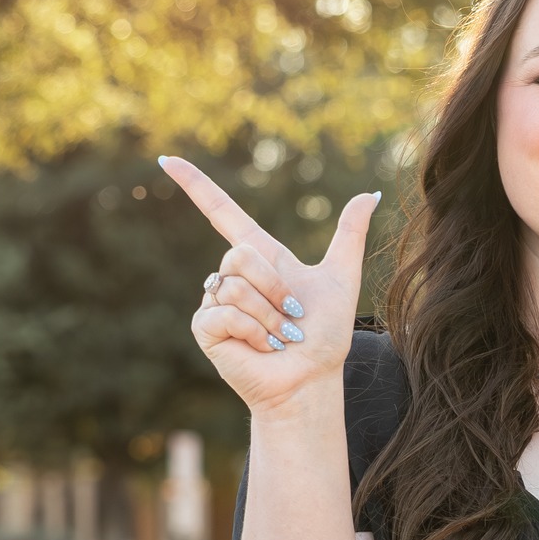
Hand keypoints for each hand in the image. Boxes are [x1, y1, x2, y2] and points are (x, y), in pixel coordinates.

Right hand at [159, 154, 378, 417]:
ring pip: (234, 284)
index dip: (195, 185)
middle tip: (291, 319)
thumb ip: (351, 234)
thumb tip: (372, 192)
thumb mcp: (342, 279)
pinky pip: (226, 311)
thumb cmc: (325, 338)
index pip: (222, 212)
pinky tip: (262, 349)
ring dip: (268, 316)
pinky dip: (253, 332)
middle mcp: (233, 276)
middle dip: (275, 288)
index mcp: (260, 258)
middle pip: (240, 254)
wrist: (311, 380)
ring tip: (279, 338)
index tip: (167, 160)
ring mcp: (216, 302)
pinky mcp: (206, 327)